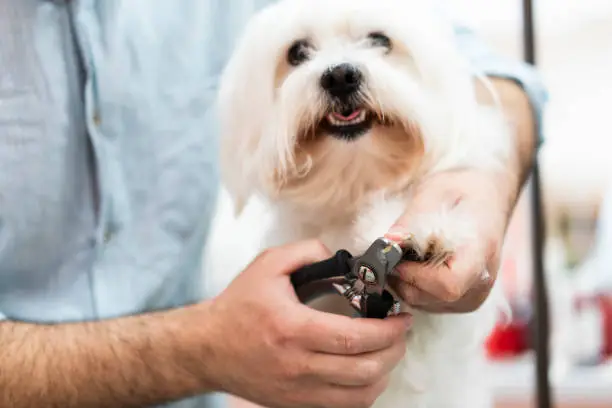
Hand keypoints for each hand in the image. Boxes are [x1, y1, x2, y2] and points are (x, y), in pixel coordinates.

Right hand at [204, 239, 411, 407]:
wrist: (207, 347)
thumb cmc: (239, 306)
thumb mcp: (268, 264)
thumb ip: (307, 251)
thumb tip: (342, 258)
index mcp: (293, 328)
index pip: (354, 337)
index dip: (388, 330)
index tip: (402, 318)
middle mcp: (297, 365)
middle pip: (364, 370)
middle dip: (394, 351)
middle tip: (400, 333)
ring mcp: (296, 390)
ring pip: (359, 396)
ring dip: (384, 374)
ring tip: (388, 352)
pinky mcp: (294, 404)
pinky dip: (364, 393)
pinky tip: (367, 373)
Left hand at [385, 169, 511, 312]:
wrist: (487, 197)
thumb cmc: (463, 190)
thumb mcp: (435, 193)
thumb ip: (411, 221)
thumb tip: (386, 243)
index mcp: (480, 253)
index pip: (448, 285)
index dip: (414, 275)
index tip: (398, 255)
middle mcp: (480, 283)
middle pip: (430, 297)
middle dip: (401, 276)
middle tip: (393, 249)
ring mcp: (472, 296)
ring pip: (423, 302)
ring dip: (403, 280)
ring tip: (406, 252)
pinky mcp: (462, 301)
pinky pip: (428, 302)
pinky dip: (412, 284)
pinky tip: (414, 262)